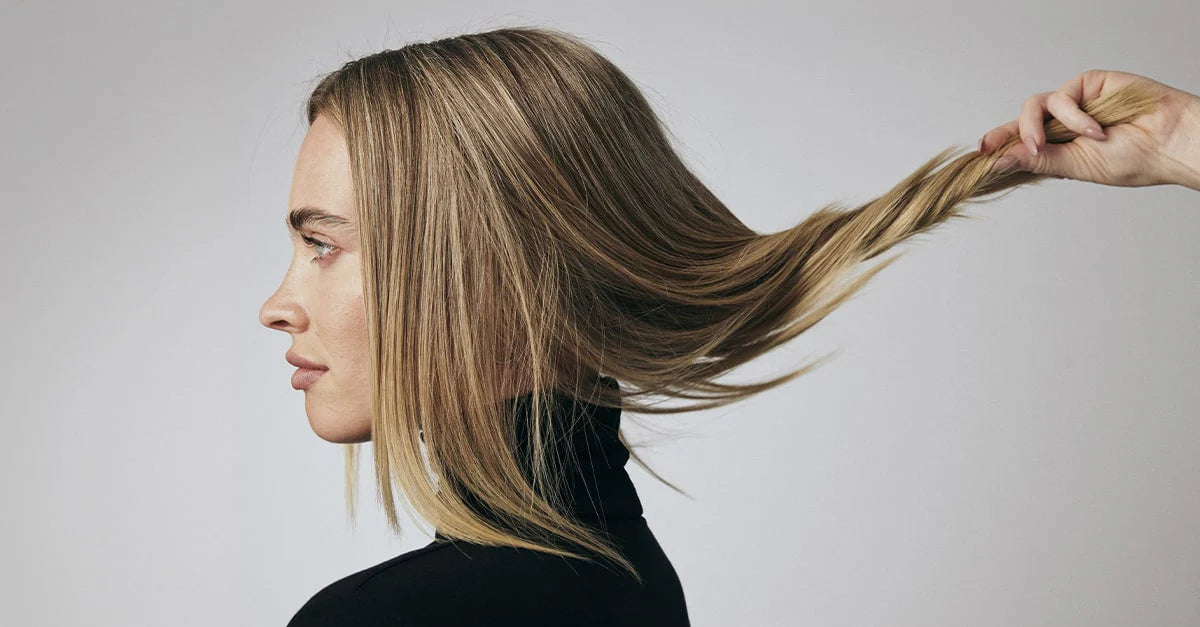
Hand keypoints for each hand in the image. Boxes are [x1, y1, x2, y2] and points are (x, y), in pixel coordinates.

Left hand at [978, 69, 1199, 189]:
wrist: (1169, 143)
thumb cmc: (1133, 159)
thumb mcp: (1076, 167)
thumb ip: (1039, 160)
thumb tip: (999, 160)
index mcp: (1058, 147)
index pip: (1019, 143)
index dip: (997, 146)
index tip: (976, 154)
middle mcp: (1062, 124)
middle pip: (1020, 121)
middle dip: (1004, 134)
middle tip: (991, 148)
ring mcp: (1074, 103)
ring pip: (1033, 106)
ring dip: (1033, 127)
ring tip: (1042, 144)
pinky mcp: (1087, 85)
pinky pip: (1062, 98)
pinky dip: (1073, 118)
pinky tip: (1094, 131)